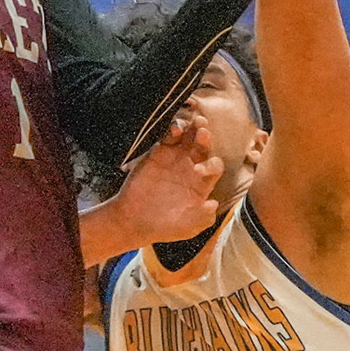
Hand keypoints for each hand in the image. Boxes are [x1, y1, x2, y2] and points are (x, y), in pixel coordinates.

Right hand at [116, 117, 223, 242]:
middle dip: (205, 138)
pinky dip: (173, 131)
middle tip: (203, 131)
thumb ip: (204, 217)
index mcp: (202, 184)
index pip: (214, 167)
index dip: (211, 166)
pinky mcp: (158, 154)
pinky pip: (168, 137)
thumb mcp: (189, 227)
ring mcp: (174, 160)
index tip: (198, 171)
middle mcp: (191, 169)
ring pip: (188, 138)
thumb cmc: (164, 227)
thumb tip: (214, 204)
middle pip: (203, 148)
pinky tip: (175, 130)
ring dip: (193, 129)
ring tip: (195, 123)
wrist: (135, 221)